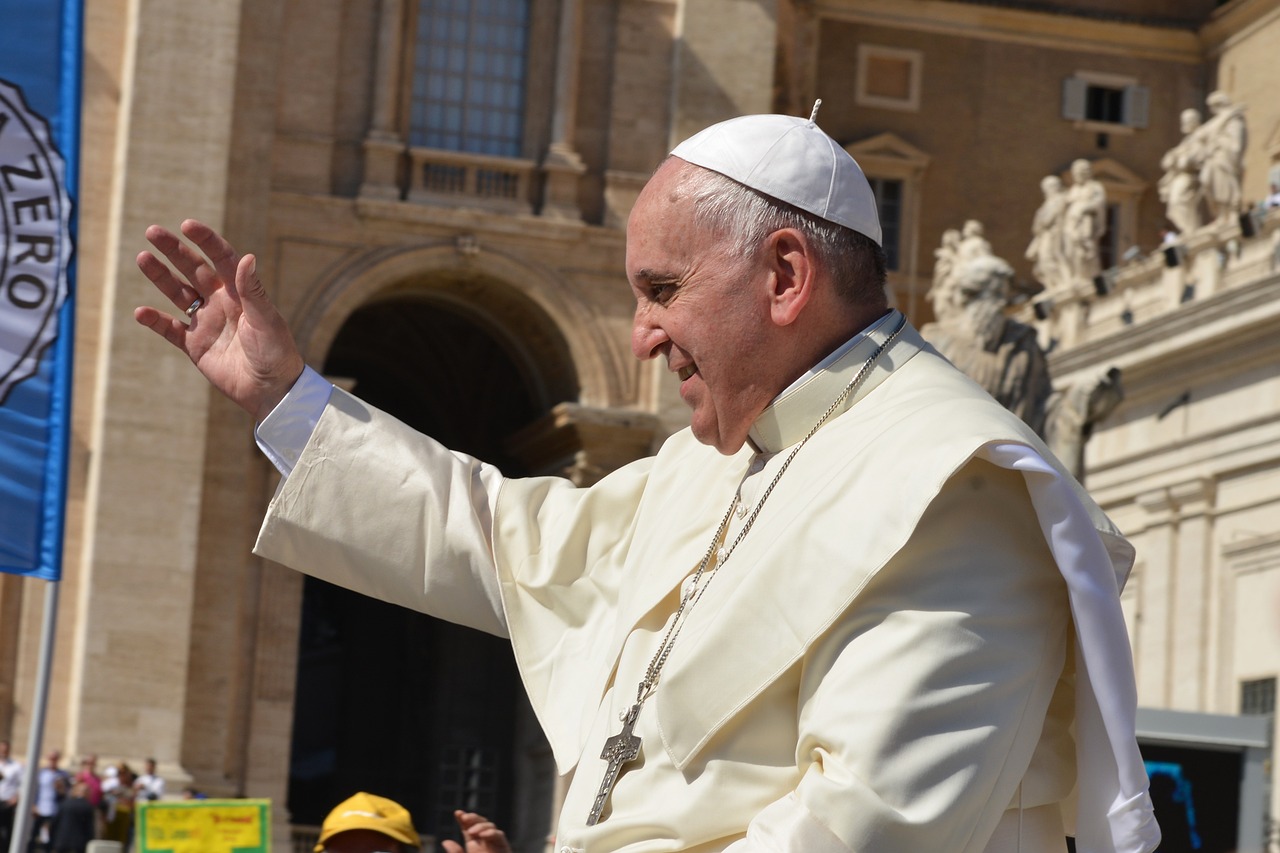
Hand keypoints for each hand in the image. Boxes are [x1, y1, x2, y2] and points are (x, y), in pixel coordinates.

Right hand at [135, 220, 304, 421]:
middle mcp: (221, 303)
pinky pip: (170, 330)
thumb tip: (247, 257)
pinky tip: (141, 312)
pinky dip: (155, 321)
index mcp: (241, 293)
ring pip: (178, 294)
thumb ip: (253, 291)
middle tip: (153, 231)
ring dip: (161, 277)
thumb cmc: (277, 353)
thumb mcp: (267, 320)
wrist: (272, 391)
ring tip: (143, 258)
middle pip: (194, 270)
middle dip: (174, 251)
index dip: (206, 241)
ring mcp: (206, 323)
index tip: (188, 225)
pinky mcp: (195, 346)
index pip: (221, 259)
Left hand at [440, 810, 510, 852]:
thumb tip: (445, 841)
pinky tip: (482, 834)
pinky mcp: (503, 848)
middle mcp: (484, 843)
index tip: (457, 813)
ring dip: (480, 825)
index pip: (468, 828)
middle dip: (472, 818)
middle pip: (479, 823)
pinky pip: (499, 835)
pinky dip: (491, 833)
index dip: (463, 819)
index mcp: (473, 846)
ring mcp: (494, 844)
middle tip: (464, 818)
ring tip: (472, 831)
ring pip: (490, 826)